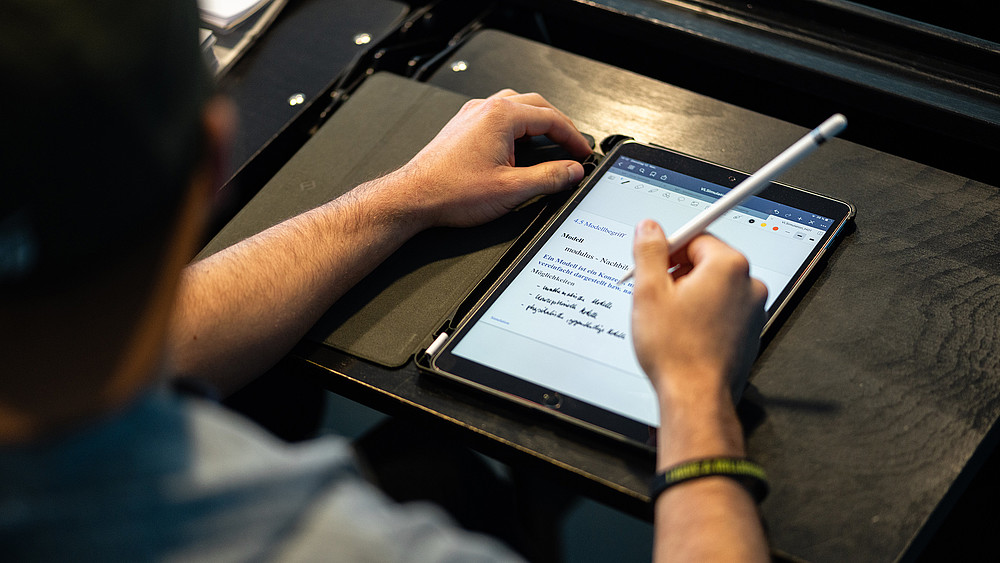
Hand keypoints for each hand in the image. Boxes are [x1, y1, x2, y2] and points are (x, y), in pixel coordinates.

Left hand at [389, 89, 591, 230]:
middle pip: (536, 105)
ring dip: (536, 122)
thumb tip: (572, 172)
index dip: (573, 136)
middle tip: (572, 146)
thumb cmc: (450, 191)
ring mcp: (471, 116)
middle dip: (558, 125)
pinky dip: (516, 126)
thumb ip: (548, 178)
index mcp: (501, 116)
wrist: (414, 197)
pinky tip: (518, 147)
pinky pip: (497, 116)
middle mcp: (485, 109)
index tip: (583, 152)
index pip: (551, 118)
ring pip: (515, 106)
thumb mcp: (511, 189)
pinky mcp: (462, 127)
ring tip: (549, 143)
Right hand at [630, 220, 766, 402]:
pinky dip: (703, 315)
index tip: (654, 261)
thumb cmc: (677, 350)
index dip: (668, 249)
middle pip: (707, 261)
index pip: (696, 237)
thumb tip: (649, 229)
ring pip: (713, 287)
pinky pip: (723, 310)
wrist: (695, 396)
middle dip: (678, 273)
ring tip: (669, 319)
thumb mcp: (649, 291)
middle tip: (656, 294)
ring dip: (690, 295)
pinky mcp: (750, 332)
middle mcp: (749, 285)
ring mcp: (753, 310)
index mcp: (728, 266)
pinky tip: (684, 333)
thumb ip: (650, 251)